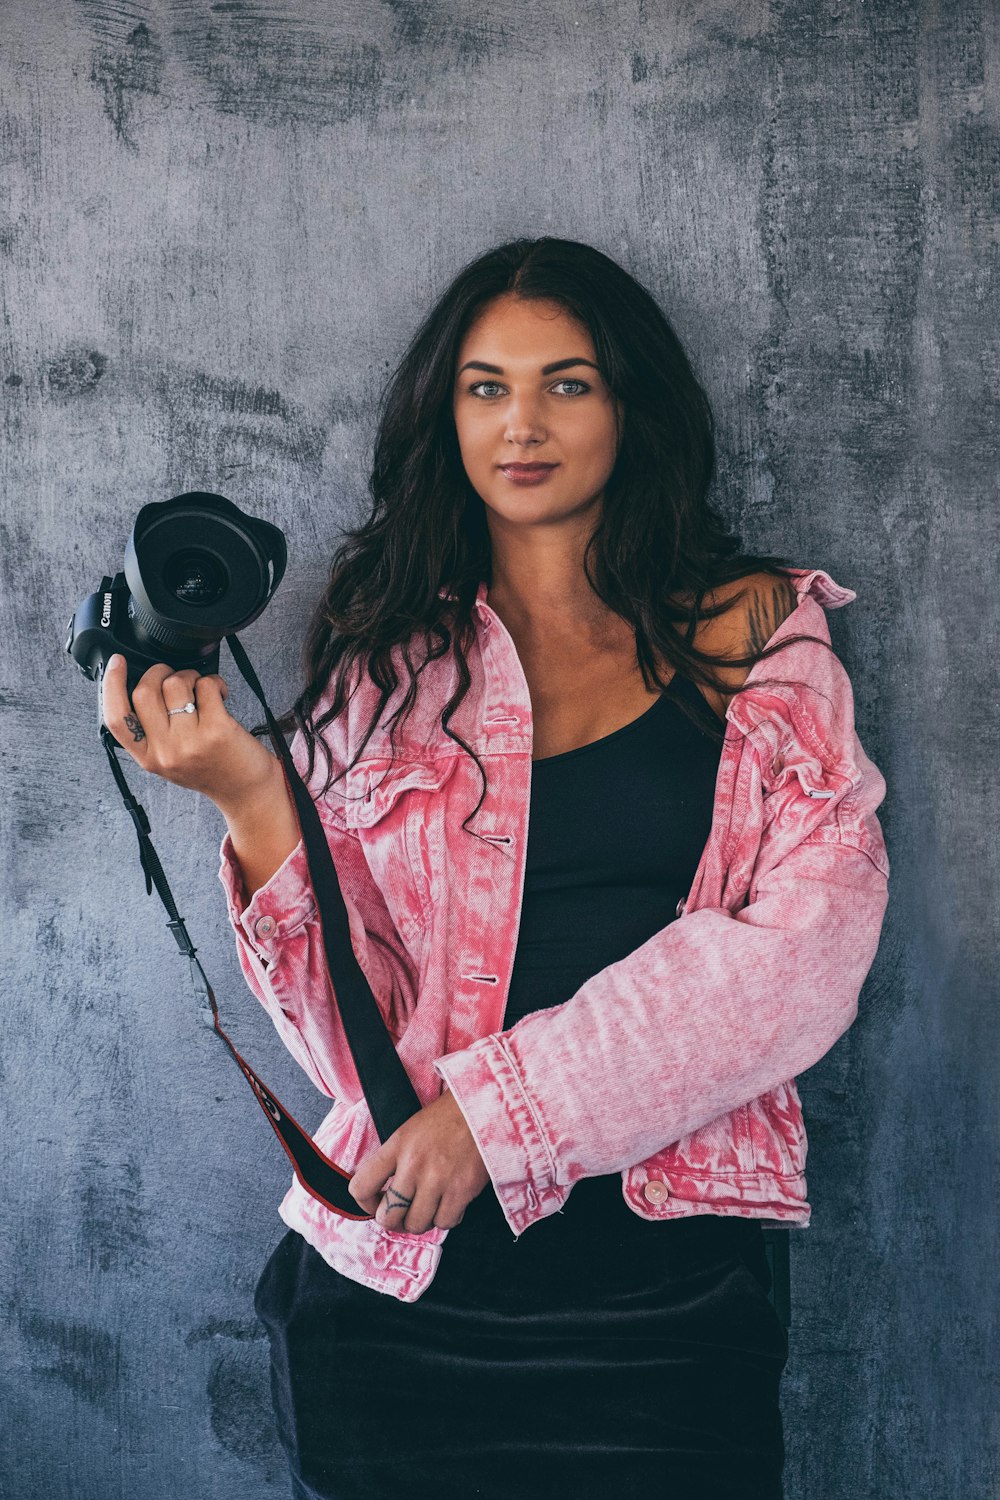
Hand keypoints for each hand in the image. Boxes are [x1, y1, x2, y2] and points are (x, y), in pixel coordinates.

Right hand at [100, 653, 277, 810]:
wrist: (246, 791)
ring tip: (201, 688)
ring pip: (175, 684)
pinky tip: (220, 694)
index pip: (116, 719)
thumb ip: (153, 731)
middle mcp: (165, 751)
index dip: (110, 685)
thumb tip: (148, 686)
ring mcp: (189, 741)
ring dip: (190, 676)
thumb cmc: (211, 770)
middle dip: (160, 671)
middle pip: (144, 692)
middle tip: (176, 676)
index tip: (116, 662)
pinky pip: (205, 686)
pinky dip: (214, 682)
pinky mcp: (216, 730)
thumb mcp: (169, 759)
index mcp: (147, 757)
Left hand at [349, 1088, 491, 1233]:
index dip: (365, 1204)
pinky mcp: (463, 1190)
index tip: (376, 1203)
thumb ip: (393, 1160)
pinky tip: (448, 1203)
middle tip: (402, 1214)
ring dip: (421, 1220)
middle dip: (393, 1221)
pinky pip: (445, 1222)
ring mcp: (439, 1179)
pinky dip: (446, 1218)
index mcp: (396, 1146)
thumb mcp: (408, 1131)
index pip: (361, 1187)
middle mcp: (414, 1165)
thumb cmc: (445, 1119)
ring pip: (417, 1225)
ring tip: (427, 1207)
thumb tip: (382, 1196)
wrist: (482, 1107)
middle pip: (388, 1217)